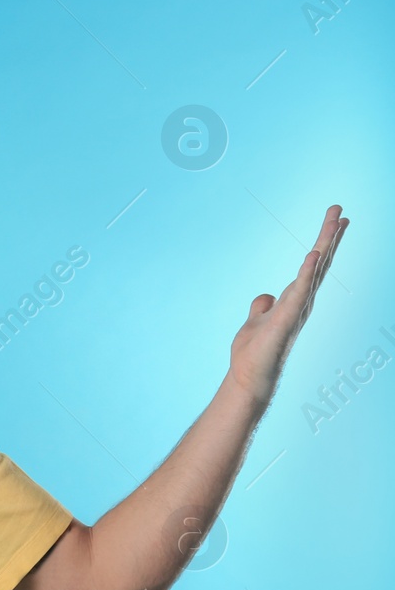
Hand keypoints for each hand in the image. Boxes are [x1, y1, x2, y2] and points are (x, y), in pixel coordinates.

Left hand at [226, 204, 347, 406]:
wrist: (249, 379)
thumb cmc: (254, 354)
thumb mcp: (255, 321)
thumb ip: (263, 306)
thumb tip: (266, 294)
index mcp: (294, 300)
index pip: (313, 266)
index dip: (323, 243)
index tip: (336, 221)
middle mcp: (301, 303)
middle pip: (319, 263)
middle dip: (330, 236)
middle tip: (340, 210)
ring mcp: (296, 310)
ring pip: (315, 271)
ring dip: (324, 245)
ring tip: (336, 221)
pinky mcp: (286, 319)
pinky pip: (299, 291)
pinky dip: (307, 273)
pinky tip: (313, 255)